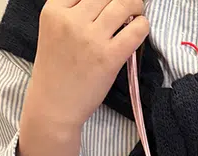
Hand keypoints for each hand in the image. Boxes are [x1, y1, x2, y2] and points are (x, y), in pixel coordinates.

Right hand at [23, 0, 148, 132]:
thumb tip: (106, 4)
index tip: (110, 1)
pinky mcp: (109, 57)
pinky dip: (143, 25)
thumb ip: (72, 13)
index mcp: (54, 10)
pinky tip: (141, 27)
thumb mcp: (54, 31)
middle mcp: (72, 20)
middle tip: (130, 3)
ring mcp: (91, 39)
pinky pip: (135, 31)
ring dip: (136, 5)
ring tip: (138, 11)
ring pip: (122, 5)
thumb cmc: (57, 70)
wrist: (55, 104)